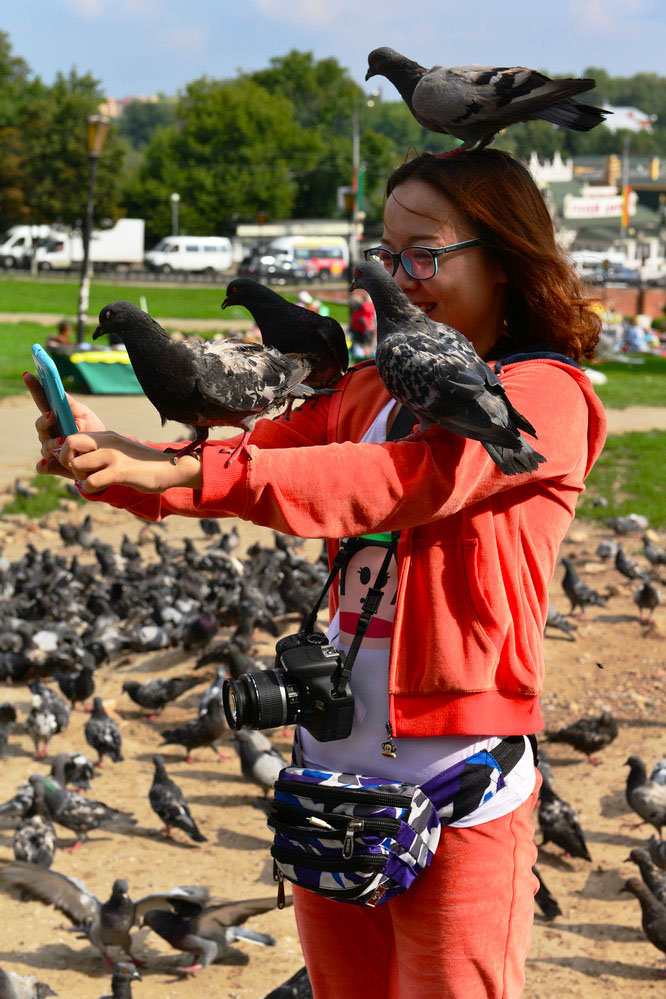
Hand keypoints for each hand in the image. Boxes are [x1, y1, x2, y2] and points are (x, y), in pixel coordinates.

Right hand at [24, 371, 106, 479]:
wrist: (105, 457)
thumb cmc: (94, 434)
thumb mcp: (85, 416)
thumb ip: (71, 405)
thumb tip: (58, 390)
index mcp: (55, 418)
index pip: (42, 401)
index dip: (34, 388)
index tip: (28, 374)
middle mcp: (49, 433)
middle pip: (40, 425)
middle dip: (44, 420)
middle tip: (51, 415)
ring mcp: (50, 449)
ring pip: (44, 444)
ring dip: (51, 442)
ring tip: (62, 440)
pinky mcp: (55, 465)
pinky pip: (43, 466)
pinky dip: (43, 464)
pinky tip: (46, 461)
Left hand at [58, 431, 201, 493]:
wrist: (171, 467)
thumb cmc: (144, 464)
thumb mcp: (119, 451)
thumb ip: (100, 452)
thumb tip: (76, 463)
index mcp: (106, 436)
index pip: (72, 436)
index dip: (67, 452)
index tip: (77, 464)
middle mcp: (107, 442)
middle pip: (69, 443)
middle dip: (66, 460)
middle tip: (79, 472)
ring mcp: (113, 456)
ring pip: (76, 464)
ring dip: (79, 477)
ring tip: (92, 481)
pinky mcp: (120, 472)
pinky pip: (91, 482)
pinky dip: (89, 489)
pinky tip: (100, 488)